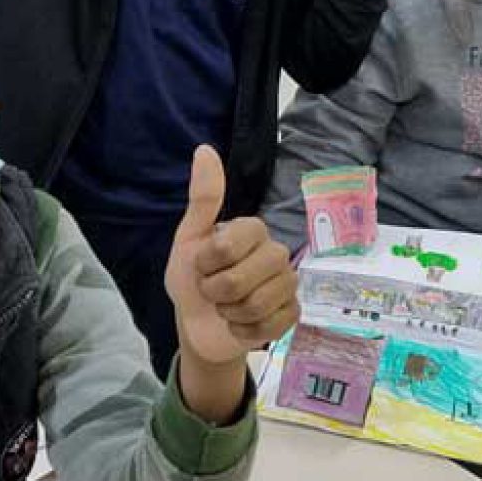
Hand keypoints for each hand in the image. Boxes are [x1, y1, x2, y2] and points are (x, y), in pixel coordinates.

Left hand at [165, 146, 298, 366]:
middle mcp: (276, 252)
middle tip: (213, 291)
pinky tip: (241, 324)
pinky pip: (269, 326)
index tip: (201, 265)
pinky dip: (245, 331)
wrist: (198, 325)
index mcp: (253, 229)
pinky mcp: (292, 313)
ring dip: (230, 314)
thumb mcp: (189, 239)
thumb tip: (204, 149)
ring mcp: (288, 283)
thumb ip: (203, 198)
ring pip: (256, 306)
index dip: (206, 263)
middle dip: (216, 293)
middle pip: (240, 281)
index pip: (228, 246)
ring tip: (227, 308)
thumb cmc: (192, 278)